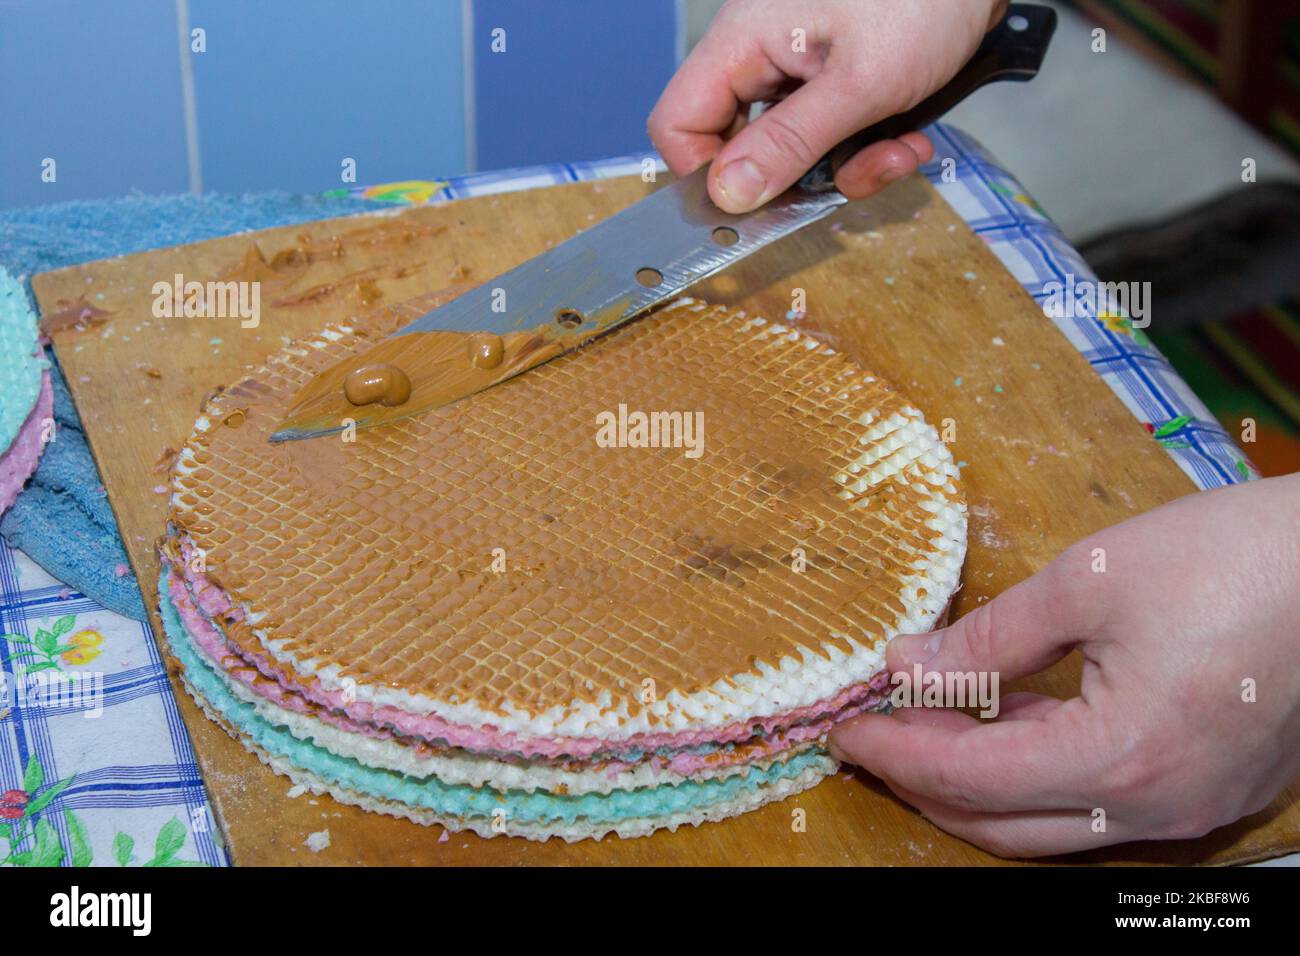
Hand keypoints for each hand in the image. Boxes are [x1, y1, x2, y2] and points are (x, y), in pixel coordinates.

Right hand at [648, 0, 1005, 211]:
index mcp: (742, 39)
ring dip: (846, 168)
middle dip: (793, 179)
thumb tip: (727, 194)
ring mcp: (799, 66)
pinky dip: (869, 149)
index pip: (679, 123)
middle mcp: (761, 52)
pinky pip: (830, 135)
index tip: (753, 208)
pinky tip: (908, 138)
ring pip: (792, 148)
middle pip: (737, 144)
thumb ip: (788, 144)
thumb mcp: (859, 85)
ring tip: (897, 153)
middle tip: (839, 188)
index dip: (704, 175)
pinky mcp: (836, 78)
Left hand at [829, 473, 1299, 857]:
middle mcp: (1157, 805)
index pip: (968, 776)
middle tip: (872, 735)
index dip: (895, 750)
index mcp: (1121, 756)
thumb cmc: (1232, 559)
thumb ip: (989, 638)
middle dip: (924, 783)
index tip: (844, 724)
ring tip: (925, 725)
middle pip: (1002, 824)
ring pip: (1051, 824)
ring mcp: (1192, 806)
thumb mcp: (1090, 581)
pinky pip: (1101, 804)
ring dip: (980, 783)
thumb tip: (909, 666)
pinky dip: (1041, 773)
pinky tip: (1006, 723)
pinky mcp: (1213, 789)